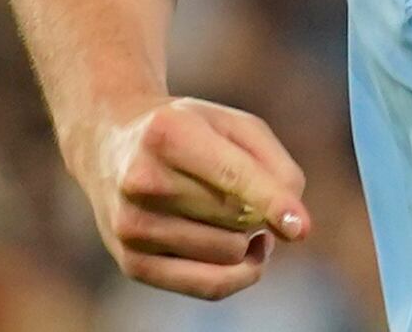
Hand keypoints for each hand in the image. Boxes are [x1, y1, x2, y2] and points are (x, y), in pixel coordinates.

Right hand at [77, 95, 310, 299]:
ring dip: (246, 239)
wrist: (110, 144)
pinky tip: (243, 250)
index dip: (271, 202)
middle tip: (246, 192)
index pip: (230, 176)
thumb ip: (275, 164)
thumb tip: (294, 227)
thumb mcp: (232, 124)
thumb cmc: (188, 132)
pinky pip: (208, 287)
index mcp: (168, 132)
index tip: (301, 229)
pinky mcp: (131, 262)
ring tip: (233, 215)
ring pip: (227, 254)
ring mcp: (131, 225)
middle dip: (257, 210)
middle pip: (235, 217)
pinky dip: (238, 273)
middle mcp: (142, 180)